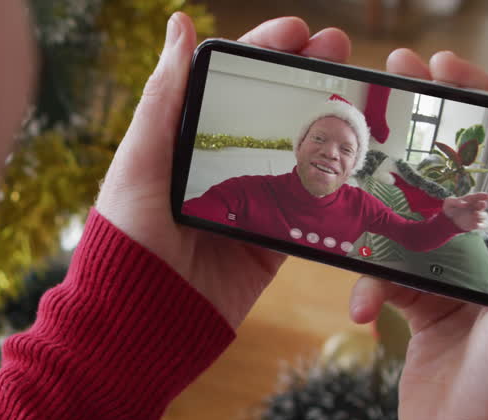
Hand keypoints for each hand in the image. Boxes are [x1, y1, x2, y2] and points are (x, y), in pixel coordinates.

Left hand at [95, 14, 350, 327]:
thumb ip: (165, 98)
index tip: (297, 30)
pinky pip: (310, 208)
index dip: (264, 51)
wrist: (140, 322)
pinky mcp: (271, 244)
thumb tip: (179, 24)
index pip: (228, 83)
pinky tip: (361, 152)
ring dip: (329, 118)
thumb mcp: (140, 162)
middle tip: (338, 49)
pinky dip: (335, 181)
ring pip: (298, 152)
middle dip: (306, 74)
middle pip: (271, 110)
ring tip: (358, 90)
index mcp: (183, 143)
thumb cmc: (126, 239)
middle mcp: (218, 169)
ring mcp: (249, 206)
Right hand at [349, 50, 487, 419]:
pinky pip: (384, 273)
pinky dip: (369, 286)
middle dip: (415, 135)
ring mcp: (456, 280)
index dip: (478, 104)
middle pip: (452, 174)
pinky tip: (364, 312)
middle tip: (381, 92)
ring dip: (378, 220)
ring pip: (406, 222)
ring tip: (349, 204)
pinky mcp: (420, 308)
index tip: (439, 67)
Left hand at [441, 192, 487, 231]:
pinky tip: (476, 225)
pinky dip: (481, 225)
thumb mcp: (449, 202)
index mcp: (471, 199)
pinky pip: (482, 226)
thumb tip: (465, 204)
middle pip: (483, 205)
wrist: (448, 218)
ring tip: (475, 214)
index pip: (479, 196)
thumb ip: (456, 202)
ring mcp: (477, 216)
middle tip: (482, 204)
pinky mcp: (476, 224)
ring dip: (481, 215)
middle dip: (483, 205)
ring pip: (484, 216)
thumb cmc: (450, 207)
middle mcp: (476, 207)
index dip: (484, 195)